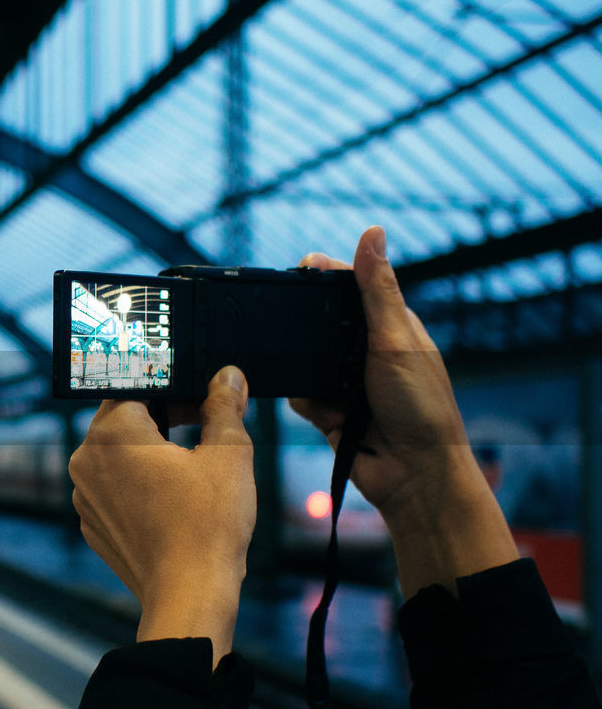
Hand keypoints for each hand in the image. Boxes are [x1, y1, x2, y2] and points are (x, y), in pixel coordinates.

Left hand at [69, 366, 254, 664]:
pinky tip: (172, 494)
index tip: (199, 392)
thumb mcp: (228, 454)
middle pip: (121, 417)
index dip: (170, 382)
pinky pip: (111, 487)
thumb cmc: (208, 526)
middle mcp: (84, 461)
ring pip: (115, 453)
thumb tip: (227, 376)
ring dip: (148, 447)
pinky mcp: (92, 524)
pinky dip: (137, 481)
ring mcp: (84, 496)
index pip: (134, 384)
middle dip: (161, 412)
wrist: (189, 596)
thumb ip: (223, 406)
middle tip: (202, 418)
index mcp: (110, 435)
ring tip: (190, 458)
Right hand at [290, 226, 516, 596]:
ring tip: (323, 386)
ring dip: (309, 372)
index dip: (325, 273)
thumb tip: (374, 232)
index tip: (300, 267)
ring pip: (306, 358)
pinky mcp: (329, 410)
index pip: (353, 285)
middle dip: (307, 327)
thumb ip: (378, 290)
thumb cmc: (421, 406)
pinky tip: (327, 414)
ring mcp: (346, 381)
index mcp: (391, 326)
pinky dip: (307, 402)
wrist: (414, 476)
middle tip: (287, 323)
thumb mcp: (397, 340)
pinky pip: (300, 394)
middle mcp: (367, 350)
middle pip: (322, 321)